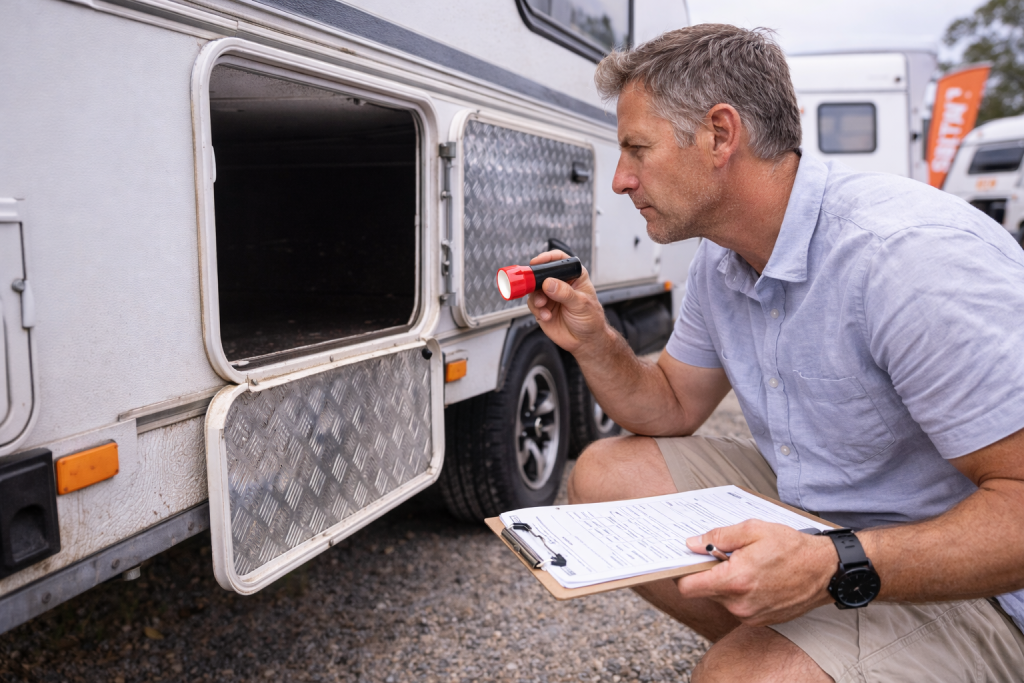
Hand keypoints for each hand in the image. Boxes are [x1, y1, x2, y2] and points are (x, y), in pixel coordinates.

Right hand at [525, 250, 608, 354]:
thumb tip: (549, 283)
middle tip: (532, 285)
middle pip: (542, 274)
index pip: (559, 260)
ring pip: (534, 289)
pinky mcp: (542, 308)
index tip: (538, 262)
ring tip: (543, 305)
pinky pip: (532, 304)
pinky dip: (537, 309)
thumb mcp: (581, 304)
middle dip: (535, 280)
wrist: (586, 341)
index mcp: (574, 276)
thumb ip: (565, 293)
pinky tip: (547, 316)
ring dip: (536, 297)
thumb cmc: (591, 320)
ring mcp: (550, 296)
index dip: (548, 258)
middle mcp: (560, 283)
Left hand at [677, 520, 836, 625]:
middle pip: (703, 591)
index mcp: (735, 581)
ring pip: (720, 598)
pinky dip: (739, 592)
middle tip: (721, 555)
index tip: (685, 561)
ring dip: (725, 582)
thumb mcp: (753, 530)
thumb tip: (692, 544)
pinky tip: (755, 577)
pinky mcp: (758, 620)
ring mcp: (749, 615)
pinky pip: (736, 605)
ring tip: (745, 564)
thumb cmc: (792, 548)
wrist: (825, 571)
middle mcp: (739, 604)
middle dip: (707, 573)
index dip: (681, 573)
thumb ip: (718, 537)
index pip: (688, 587)